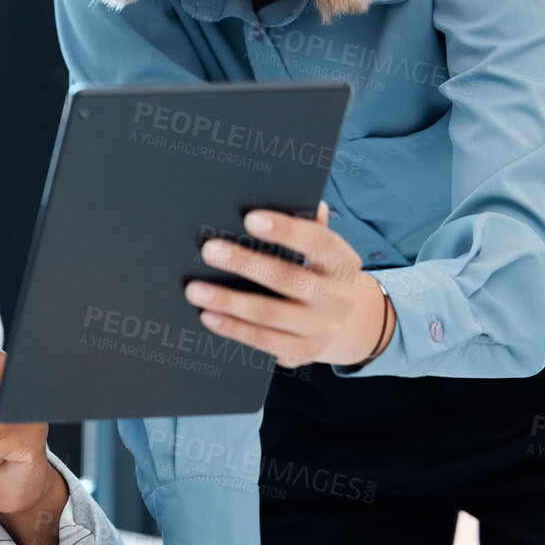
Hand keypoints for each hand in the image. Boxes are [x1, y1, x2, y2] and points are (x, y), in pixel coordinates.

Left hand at [187, 204, 390, 367]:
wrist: (349, 327)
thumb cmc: (319, 275)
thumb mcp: (323, 254)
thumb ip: (306, 226)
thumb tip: (280, 192)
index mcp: (342, 263)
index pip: (318, 241)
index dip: (286, 229)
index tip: (250, 218)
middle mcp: (337, 297)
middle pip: (288, 278)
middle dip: (246, 264)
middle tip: (209, 250)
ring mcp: (321, 328)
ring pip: (270, 314)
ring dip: (229, 301)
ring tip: (195, 290)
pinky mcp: (303, 352)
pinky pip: (263, 341)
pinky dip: (233, 328)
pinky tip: (208, 316)